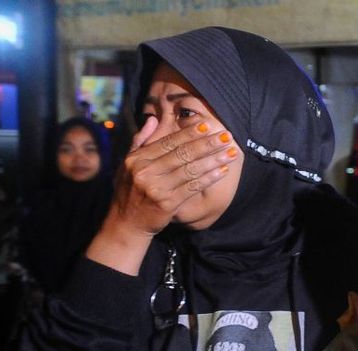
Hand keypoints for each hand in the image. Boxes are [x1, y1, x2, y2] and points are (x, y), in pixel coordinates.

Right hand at [104, 116, 240, 238]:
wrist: (127, 223)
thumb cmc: (130, 191)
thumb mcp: (128, 164)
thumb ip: (140, 141)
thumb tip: (153, 119)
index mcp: (137, 159)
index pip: (168, 142)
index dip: (189, 133)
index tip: (207, 125)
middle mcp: (146, 171)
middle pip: (182, 154)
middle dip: (207, 143)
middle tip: (226, 136)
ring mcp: (157, 188)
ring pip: (190, 169)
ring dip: (213, 160)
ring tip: (230, 152)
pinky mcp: (168, 203)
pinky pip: (193, 187)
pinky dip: (209, 178)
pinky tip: (222, 171)